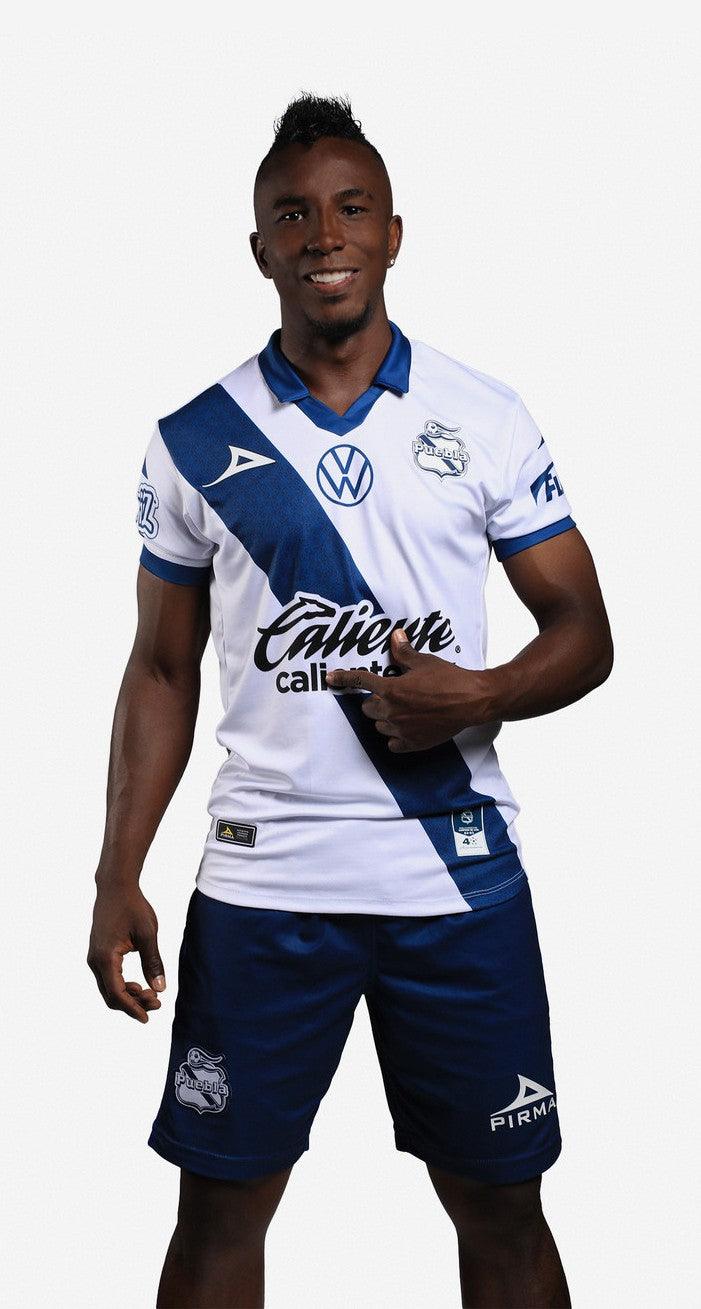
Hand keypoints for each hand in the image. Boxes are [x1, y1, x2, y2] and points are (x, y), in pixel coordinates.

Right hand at [87, 883, 165, 1022]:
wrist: (116, 887)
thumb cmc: (133, 907)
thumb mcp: (148, 934)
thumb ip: (153, 962)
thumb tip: (160, 989)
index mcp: (105, 957)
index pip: (117, 993)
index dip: (132, 1008)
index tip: (147, 1018)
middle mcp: (95, 961)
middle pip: (111, 995)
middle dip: (133, 1004)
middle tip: (157, 1003)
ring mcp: (94, 958)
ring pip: (109, 988)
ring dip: (129, 996)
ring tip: (152, 995)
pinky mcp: (98, 954)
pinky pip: (108, 978)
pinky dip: (123, 986)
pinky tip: (140, 985)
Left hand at [324, 628, 496, 752]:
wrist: (472, 701)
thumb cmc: (449, 679)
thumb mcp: (424, 662)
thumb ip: (404, 652)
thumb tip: (395, 637)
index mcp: (391, 689)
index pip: (359, 682)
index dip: (343, 679)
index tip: (330, 678)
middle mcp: (392, 711)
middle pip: (368, 708)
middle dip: (376, 701)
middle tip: (394, 694)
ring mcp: (401, 729)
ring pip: (380, 725)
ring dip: (386, 718)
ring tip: (404, 710)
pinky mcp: (413, 743)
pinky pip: (393, 743)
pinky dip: (396, 737)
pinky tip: (406, 728)